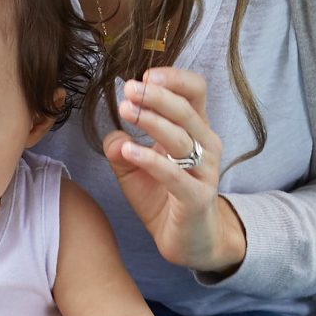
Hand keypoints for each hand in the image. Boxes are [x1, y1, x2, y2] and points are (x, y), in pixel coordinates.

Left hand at [103, 67, 245, 273]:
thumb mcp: (133, 168)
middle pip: (187, 110)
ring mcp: (204, 171)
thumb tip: (111, 135)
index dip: (174, 79)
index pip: (194, 92)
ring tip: (126, 110)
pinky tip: (129, 150)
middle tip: (128, 88)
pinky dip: (151, 160)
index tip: (145, 75)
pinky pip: (175, 175)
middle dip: (156, 96)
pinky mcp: (197, 198)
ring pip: (181, 138)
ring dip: (152, 121)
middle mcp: (204, 145)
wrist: (187, 240)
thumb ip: (119, 148)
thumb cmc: (162, 196)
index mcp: (193, 130)